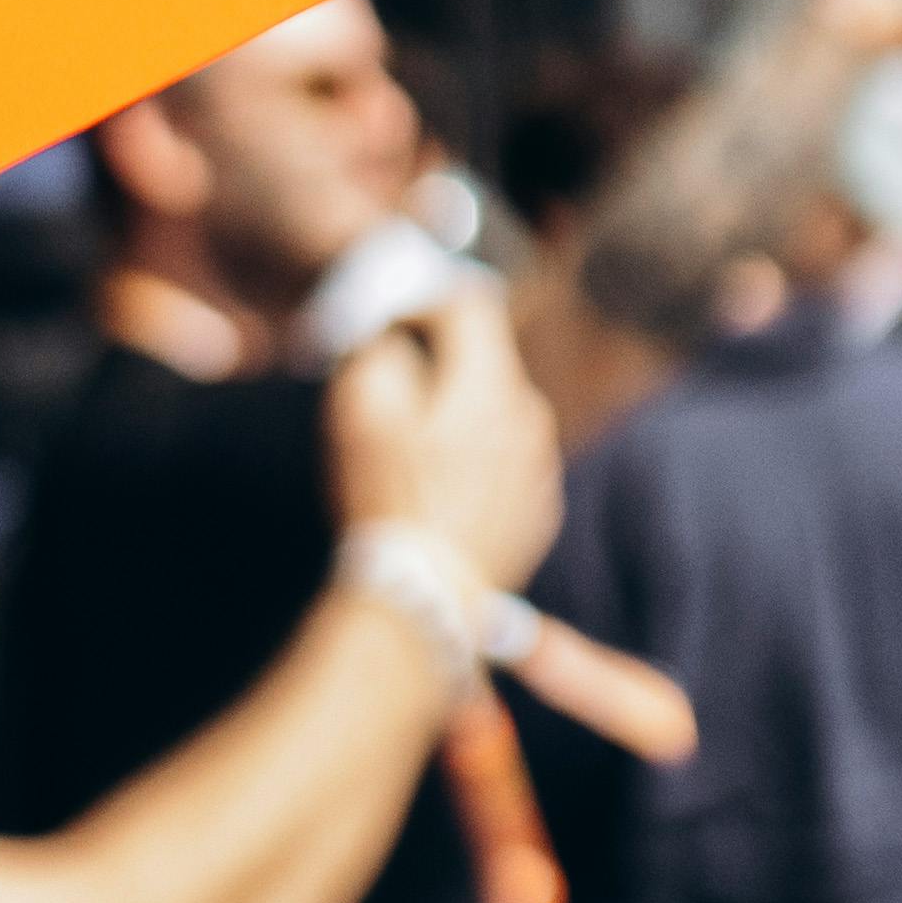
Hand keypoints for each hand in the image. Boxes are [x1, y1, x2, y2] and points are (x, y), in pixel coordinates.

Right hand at [329, 276, 561, 598]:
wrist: (423, 600)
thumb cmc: (387, 498)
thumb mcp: (359, 408)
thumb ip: (378, 348)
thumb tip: (392, 333)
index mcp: (492, 383)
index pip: (468, 303)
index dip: (422, 302)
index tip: (388, 323)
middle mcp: (531, 416)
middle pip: (486, 357)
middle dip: (440, 360)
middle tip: (394, 385)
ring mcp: (541, 467)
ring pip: (499, 409)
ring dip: (462, 409)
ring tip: (415, 446)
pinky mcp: (540, 511)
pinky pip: (509, 458)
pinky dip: (479, 455)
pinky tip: (441, 485)